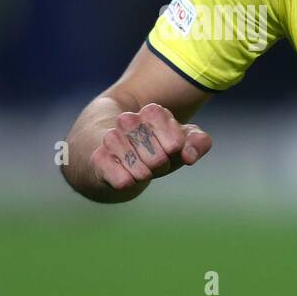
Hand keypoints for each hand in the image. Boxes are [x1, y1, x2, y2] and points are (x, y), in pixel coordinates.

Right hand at [91, 103, 212, 192]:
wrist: (115, 159)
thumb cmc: (154, 148)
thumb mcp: (181, 143)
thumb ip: (199, 142)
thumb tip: (189, 156)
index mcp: (153, 111)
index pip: (175, 144)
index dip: (174, 153)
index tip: (167, 149)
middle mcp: (129, 120)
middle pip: (159, 160)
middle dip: (160, 166)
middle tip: (151, 161)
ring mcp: (111, 139)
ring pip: (141, 172)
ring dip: (144, 176)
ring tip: (138, 167)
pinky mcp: (98, 159)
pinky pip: (123, 181)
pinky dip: (129, 184)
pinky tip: (123, 175)